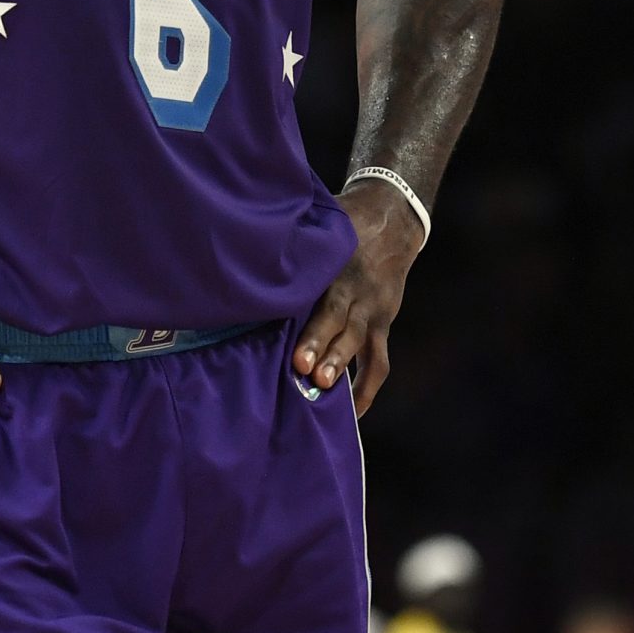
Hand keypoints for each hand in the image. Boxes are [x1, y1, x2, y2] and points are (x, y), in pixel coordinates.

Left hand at [295, 180, 425, 415]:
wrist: (393, 220)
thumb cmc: (343, 224)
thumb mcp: (319, 225)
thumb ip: (290, 243)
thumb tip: (241, 252)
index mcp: (333, 261)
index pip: (317, 287)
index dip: (305, 311)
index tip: (288, 331)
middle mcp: (353, 287)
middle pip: (338, 316)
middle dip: (320, 342)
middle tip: (301, 367)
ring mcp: (372, 308)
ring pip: (360, 342)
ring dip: (342, 367)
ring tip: (323, 390)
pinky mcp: (382, 324)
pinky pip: (379, 362)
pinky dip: (366, 388)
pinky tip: (350, 412)